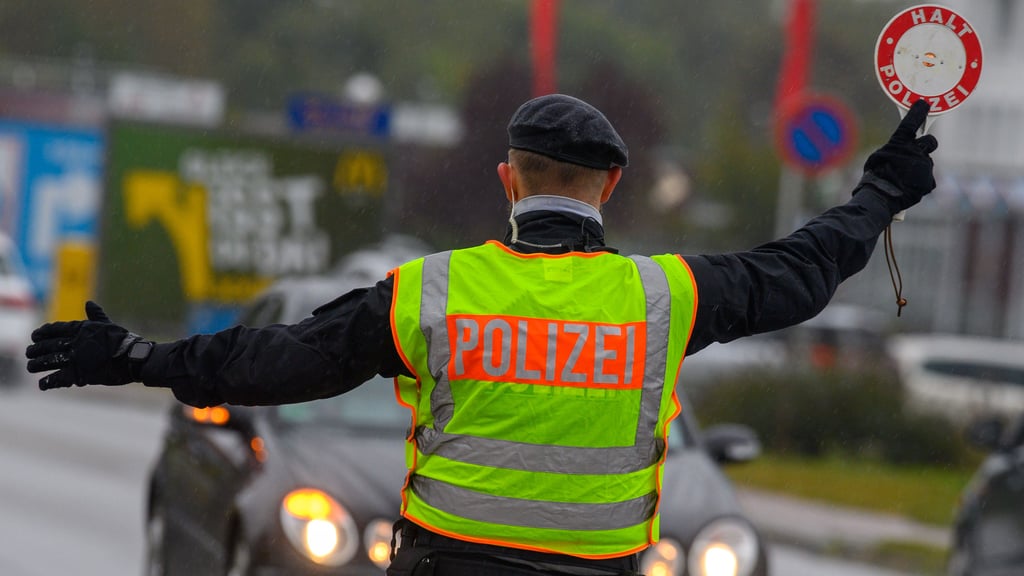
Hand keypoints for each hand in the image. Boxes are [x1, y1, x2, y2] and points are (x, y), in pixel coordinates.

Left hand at [25, 301, 148, 389]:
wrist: (134, 358)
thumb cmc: (124, 341)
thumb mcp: (108, 325)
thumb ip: (96, 315)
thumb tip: (89, 303)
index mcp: (81, 329)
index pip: (55, 329)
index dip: (42, 332)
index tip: (35, 336)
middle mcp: (74, 343)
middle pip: (47, 346)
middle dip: (35, 350)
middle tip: (28, 352)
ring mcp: (75, 358)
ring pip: (48, 361)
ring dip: (36, 364)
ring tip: (30, 367)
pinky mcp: (79, 374)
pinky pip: (58, 378)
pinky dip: (48, 382)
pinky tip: (42, 384)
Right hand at [858, 99, 938, 211]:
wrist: (881, 198)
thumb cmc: (874, 178)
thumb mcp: (877, 159)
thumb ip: (893, 151)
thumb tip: (900, 152)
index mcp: (900, 144)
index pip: (911, 123)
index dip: (918, 113)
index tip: (924, 105)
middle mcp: (916, 152)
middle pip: (930, 142)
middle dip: (925, 145)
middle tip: (916, 154)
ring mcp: (925, 166)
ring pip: (926, 163)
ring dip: (918, 167)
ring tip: (904, 179)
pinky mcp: (929, 181)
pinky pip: (926, 178)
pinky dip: (919, 181)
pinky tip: (908, 187)